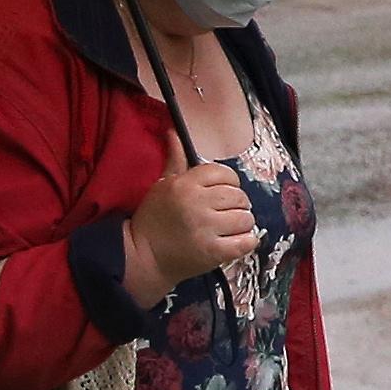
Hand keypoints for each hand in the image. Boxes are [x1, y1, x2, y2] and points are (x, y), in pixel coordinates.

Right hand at [124, 160, 258, 302]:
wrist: (143, 256)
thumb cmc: (154, 219)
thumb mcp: (162, 185)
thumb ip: (175, 160)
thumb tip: (175, 132)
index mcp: (185, 185)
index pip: (225, 173)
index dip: (229, 182)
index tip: (223, 192)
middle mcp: (197, 204)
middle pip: (238, 196)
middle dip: (236, 203)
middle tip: (226, 211)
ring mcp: (206, 229)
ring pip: (246, 218)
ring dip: (242, 223)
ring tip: (229, 227)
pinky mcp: (213, 252)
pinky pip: (247, 242)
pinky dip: (247, 241)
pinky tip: (236, 240)